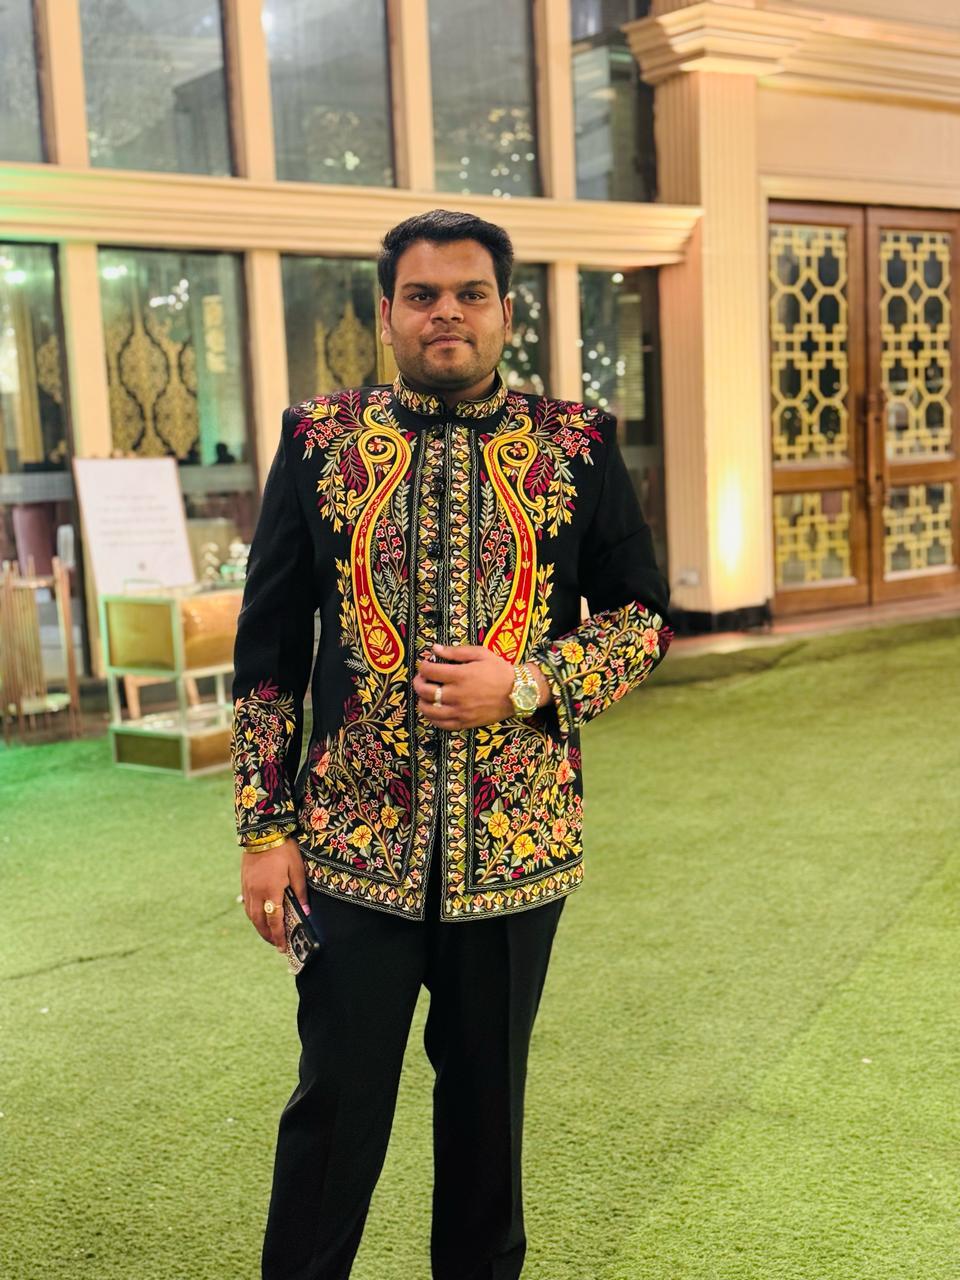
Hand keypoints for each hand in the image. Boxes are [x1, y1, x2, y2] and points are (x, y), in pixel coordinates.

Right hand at [241, 839, 308, 952]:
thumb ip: (300, 892)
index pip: (275, 920)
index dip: (279, 936)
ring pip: (251, 915)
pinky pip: (247, 905)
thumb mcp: (297, 870)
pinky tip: (260, 917)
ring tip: (269, 934)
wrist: (262, 832)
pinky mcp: (244, 882)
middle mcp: (256, 892)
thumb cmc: (284, 850)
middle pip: (260, 922)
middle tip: (277, 945)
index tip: (283, 947)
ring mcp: (248, 888)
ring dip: (260, 927)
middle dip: (268, 936)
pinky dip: (254, 916)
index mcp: (271, 890)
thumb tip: (306, 912)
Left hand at [413, 644, 544, 729]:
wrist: (518, 692)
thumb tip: (434, 649)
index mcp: (461, 675)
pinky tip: (433, 710)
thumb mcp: (481, 653)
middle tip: (422, 678)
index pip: (429, 671)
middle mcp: (457, 695)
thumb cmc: (500, 670)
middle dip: (418, 682)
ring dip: (421, 701)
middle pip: (425, 691)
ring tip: (425, 695)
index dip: (423, 666)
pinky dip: (432, 717)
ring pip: (428, 710)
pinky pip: (441, 724)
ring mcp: (460, 711)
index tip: (426, 664)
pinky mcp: (465, 723)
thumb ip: (456, 651)